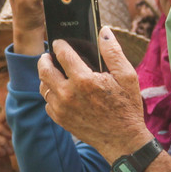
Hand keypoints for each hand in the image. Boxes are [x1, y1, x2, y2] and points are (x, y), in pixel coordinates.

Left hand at [38, 29, 153, 161]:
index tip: (60, 42)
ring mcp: (62, 108)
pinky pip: (47, 102)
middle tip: (49, 55)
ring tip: (53, 71)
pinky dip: (51, 94)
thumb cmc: (126, 106)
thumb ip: (113, 51)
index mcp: (84, 80)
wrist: (123, 140)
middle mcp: (68, 94)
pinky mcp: (60, 120)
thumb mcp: (127, 76)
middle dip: (45, 58)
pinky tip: (60, 91)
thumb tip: (104, 31)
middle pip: (44, 69)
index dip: (60, 44)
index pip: (62, 54)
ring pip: (43, 86)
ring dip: (46, 76)